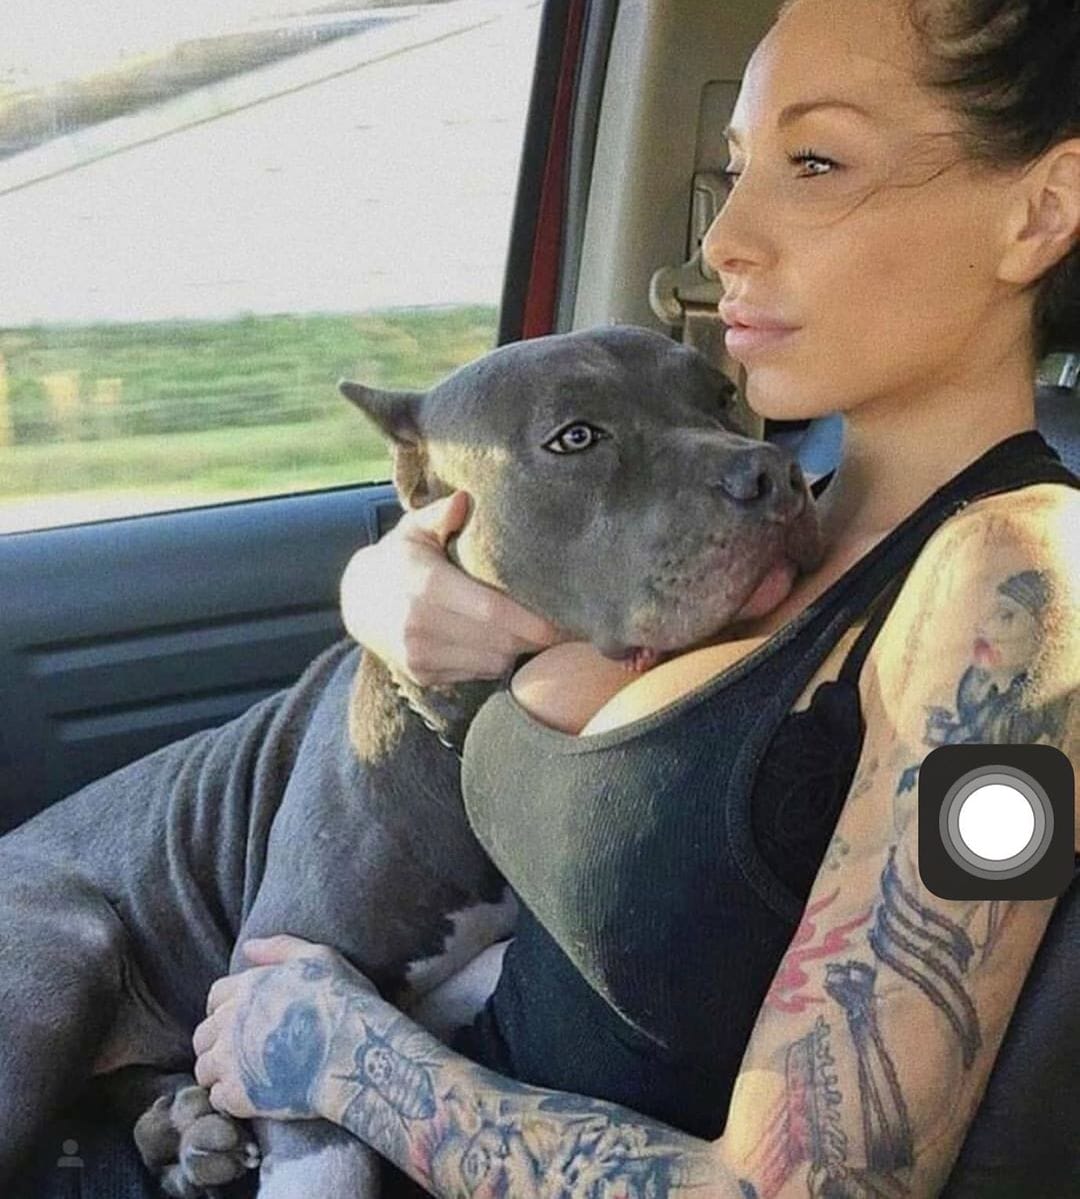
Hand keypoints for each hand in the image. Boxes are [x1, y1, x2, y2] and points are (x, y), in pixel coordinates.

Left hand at [193, 936, 376, 1121]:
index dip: (227, 1009)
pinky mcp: (238, 1095)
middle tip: (243, 1052)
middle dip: (217, 1042)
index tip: (243, 1021)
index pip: (215, 997)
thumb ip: (280, 948)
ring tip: (246, 1076)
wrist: (355, 1052)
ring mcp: (231, 1059)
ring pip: (205, 1068)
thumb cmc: (343, 1001)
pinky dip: (229, 1098)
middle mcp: (231, 1021)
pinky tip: (251, 1096)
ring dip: (220, 1072)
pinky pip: (217, 1098)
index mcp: (248, 987)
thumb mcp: (319, 958)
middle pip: (204, 1035)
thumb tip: (248, 946)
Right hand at [340, 491, 562, 685]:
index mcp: (424, 584)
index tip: (564, 620)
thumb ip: (441, 514)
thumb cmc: (400, 559)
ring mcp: (419, 655)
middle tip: (566, 626)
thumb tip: (465, 499)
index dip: (531, 621)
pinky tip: (501, 641)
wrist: (358, 603)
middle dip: (535, 637)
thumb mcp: (414, 529)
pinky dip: (495, 659)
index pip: (491, 611)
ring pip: (492, 661)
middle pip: (498, 641)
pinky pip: (477, 673)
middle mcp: (419, 625)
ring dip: (518, 649)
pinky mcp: (423, 675)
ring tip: (536, 632)